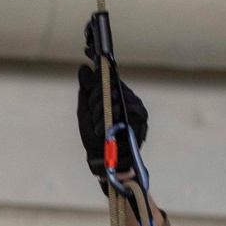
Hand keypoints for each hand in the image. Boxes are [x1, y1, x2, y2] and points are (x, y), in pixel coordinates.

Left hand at [76, 64, 148, 179]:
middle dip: (97, 98)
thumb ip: (86, 90)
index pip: (109, 76)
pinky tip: (105, 129)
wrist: (103, 161)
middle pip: (111, 84)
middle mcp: (127, 97)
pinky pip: (130, 107)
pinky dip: (114, 117)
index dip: (100, 73)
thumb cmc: (95, 137)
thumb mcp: (86, 111)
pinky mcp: (141, 117)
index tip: (90, 64)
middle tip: (92, 115)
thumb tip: (84, 67)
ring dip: (103, 110)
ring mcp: (135, 106)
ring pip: (118, 95)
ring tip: (98, 128)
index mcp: (115, 94)